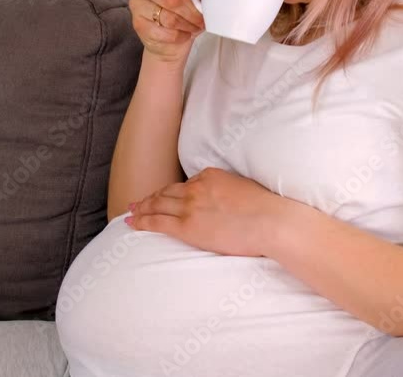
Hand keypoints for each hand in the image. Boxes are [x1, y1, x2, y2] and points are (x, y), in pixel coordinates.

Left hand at [126, 167, 284, 257]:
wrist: (270, 222)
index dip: (173, 192)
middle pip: (167, 192)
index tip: (166, 197)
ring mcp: (190, 207)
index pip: (187, 184)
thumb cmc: (267, 209)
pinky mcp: (187, 226)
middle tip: (138, 202)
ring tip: (132, 211)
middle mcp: (196, 188)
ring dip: (142, 207)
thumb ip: (229, 190)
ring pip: (158, 204)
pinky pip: (157, 222)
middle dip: (151, 197)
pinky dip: (141, 220)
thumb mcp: (245, 188)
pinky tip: (132, 222)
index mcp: (210, 176)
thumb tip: (227, 198)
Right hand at [128, 0, 207, 64]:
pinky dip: (180, 36)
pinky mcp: (138, 24)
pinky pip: (165, 33)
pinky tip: (184, 34)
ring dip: (189, 25)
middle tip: (205, 19)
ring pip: (170, 18)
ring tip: (195, 26)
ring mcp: (138, 4)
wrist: (168, 39)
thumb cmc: (183, 12)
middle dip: (194, 12)